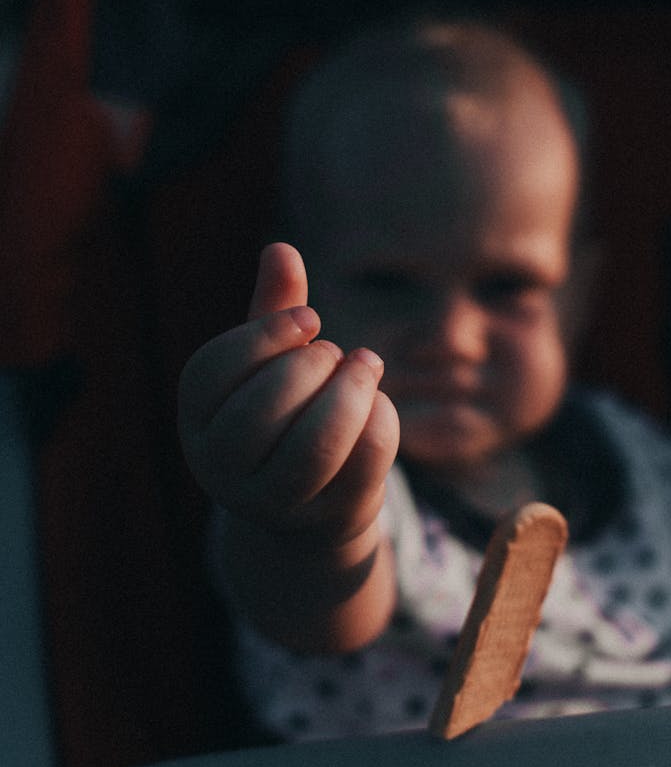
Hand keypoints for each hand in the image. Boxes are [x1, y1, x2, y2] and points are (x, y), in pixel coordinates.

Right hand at [178, 243, 399, 543]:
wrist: (310, 504)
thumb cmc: (285, 413)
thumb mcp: (271, 362)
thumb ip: (273, 308)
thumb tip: (280, 247)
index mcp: (196, 420)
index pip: (213, 371)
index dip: (266, 335)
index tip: (311, 318)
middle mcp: (220, 468)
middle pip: (263, 407)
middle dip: (313, 364)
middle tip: (336, 353)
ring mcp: (273, 503)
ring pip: (316, 444)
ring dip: (351, 391)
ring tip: (366, 364)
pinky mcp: (327, 518)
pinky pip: (363, 462)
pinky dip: (380, 419)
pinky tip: (378, 403)